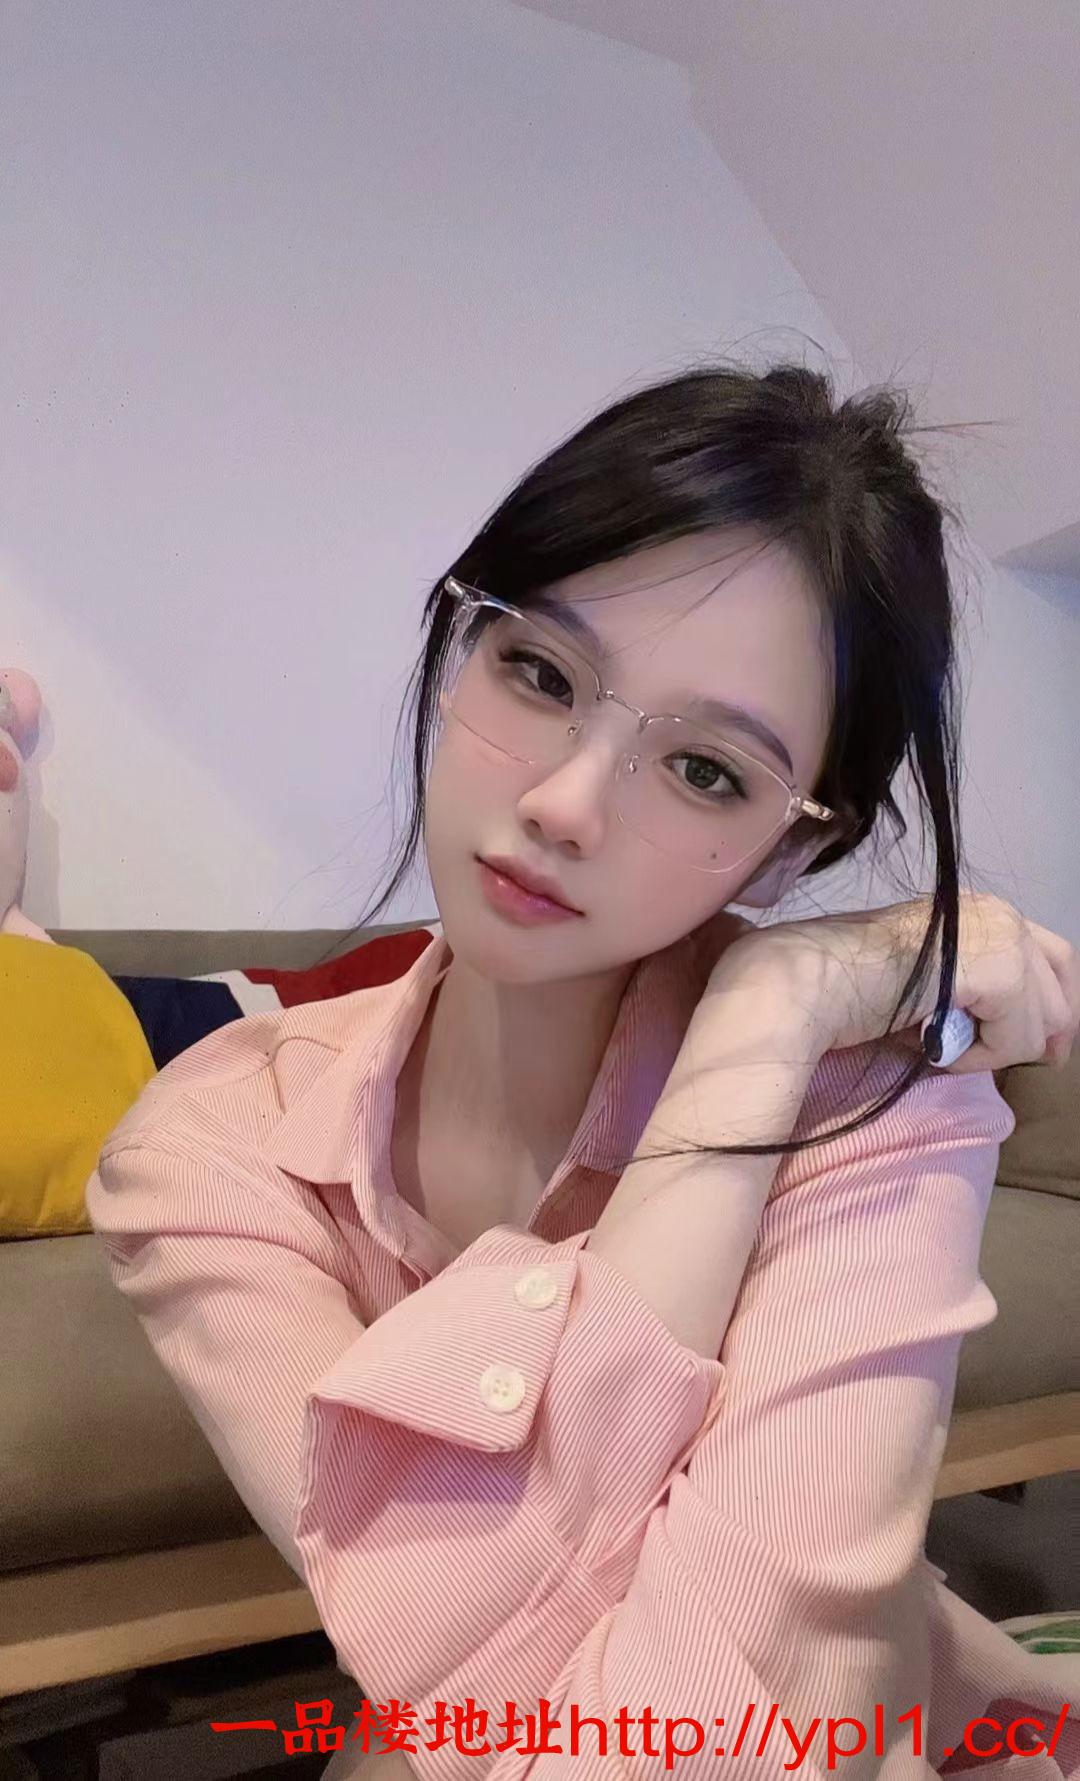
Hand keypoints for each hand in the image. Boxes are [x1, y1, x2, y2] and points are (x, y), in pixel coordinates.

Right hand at [695, 892, 1078, 1074]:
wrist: (809, 983)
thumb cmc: (848, 989)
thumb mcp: (926, 983)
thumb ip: (969, 990)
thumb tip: (1017, 1029)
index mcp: (978, 909)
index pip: (1051, 955)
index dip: (1054, 1006)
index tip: (1042, 1049)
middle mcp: (997, 911)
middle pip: (1062, 979)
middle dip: (1048, 1029)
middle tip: (1012, 1060)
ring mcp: (1001, 934)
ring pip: (1046, 1018)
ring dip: (995, 1047)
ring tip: (938, 1045)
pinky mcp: (1000, 968)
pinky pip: (1020, 1038)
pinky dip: (979, 1057)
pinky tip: (930, 1045)